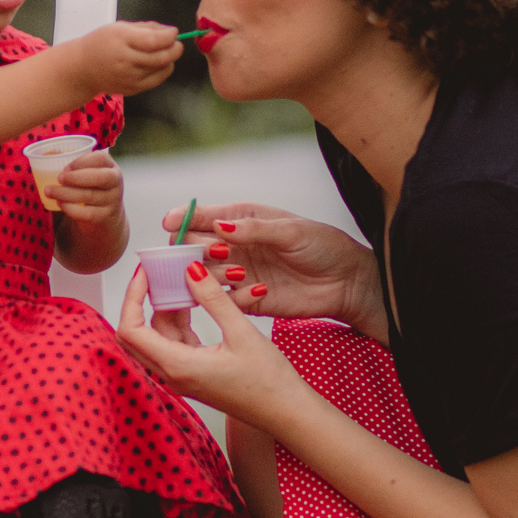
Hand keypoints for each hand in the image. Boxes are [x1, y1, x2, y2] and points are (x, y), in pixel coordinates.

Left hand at [50, 151, 122, 224]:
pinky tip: (59, 203)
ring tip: (50, 191)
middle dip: (76, 177)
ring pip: (90, 196)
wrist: (106, 215)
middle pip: (100, 178)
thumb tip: (52, 154)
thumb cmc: (91, 187)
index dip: (81, 161)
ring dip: (66, 193)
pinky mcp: (105, 217)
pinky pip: (87, 213)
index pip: (100, 159)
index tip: (65, 167)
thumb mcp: (88, 174)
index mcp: (110, 166)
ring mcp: (112, 201)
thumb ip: (74, 165)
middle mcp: (115, 182)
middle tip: (59, 178)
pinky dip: (70, 208)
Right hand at [69, 22, 182, 97]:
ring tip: (165, 52)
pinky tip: (157, 64)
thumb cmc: (100, 44)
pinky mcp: (133, 89)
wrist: (82, 69)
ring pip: (162, 70)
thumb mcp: (119, 27)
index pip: (153, 40)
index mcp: (120, 39)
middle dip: (175, 49)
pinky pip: (156, 80)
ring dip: (170, 60)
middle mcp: (125, 60)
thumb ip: (146, 28)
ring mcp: (129, 78)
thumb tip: (169, 31)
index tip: (173, 32)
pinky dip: (163, 71)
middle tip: (176, 43)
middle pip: (161, 57)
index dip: (168, 36)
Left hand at [118, 260, 303, 425]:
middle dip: (142, 301)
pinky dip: (178, 321)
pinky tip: (193, 302)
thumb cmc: (270, 383)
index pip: (131, 330)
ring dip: (163, 309)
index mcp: (178, 367)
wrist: (288, 413)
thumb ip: (213, 299)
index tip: (145, 272)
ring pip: (156, 337)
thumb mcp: (241, 332)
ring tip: (180, 281)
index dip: (132, 297)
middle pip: (136, 334)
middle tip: (156, 273)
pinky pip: (174, 343)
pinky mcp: (194, 374)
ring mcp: (182, 377)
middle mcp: (173, 375)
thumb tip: (190, 270)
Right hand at [160, 200, 386, 341]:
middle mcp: (233, 245)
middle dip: (193, 249)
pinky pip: (223, 300)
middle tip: (209, 254)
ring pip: (203, 273)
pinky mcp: (246, 299)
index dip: (182, 218)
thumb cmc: (322, 246)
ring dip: (212, 272)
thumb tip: (219, 228)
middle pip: (193, 246)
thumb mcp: (291, 231)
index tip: (169, 223)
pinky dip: (230, 296)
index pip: (201, 217)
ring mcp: (237, 272)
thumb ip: (255, 229)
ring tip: (238, 271)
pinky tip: (256, 290)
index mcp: (241, 220)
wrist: (347, 282)